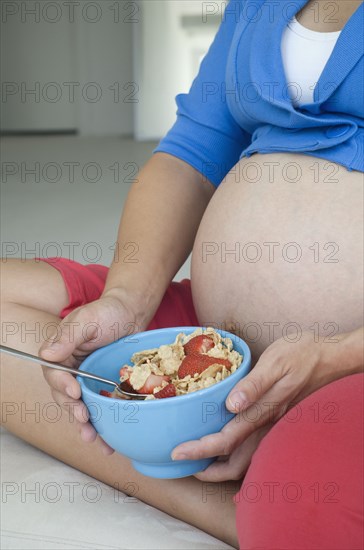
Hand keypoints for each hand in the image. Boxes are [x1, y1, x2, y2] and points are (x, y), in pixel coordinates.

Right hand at [39, 289, 145, 453]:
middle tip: (84, 420)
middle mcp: (70, 368)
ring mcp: (86, 379)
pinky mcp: (102, 386)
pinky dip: (103, 424)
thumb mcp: (88, 319)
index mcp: (61, 352)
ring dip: (85, 425)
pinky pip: (99, 406)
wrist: (132, 314)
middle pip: (65, 395)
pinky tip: (108, 440)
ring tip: (94, 438)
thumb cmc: (108, 312)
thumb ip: (69, 336)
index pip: (54, 373)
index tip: (75, 391)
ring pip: (80, 405)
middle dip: (73, 410)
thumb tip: (47, 355)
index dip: (62, 385)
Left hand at [172, 332, 337, 480]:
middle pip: (237, 463)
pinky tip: (229, 453)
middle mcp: (268, 426)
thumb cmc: (301, 354)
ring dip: (223, 468)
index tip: (177, 453)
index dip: (200, 450)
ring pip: (248, 461)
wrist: (330, 358)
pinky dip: (240, 458)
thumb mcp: (276, 362)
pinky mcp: (278, 421)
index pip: (226, 440)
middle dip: (209, 470)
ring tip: (201, 463)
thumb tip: (231, 405)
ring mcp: (275, 427)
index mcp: (263, 412)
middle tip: (184, 465)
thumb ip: (254, 385)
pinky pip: (258, 450)